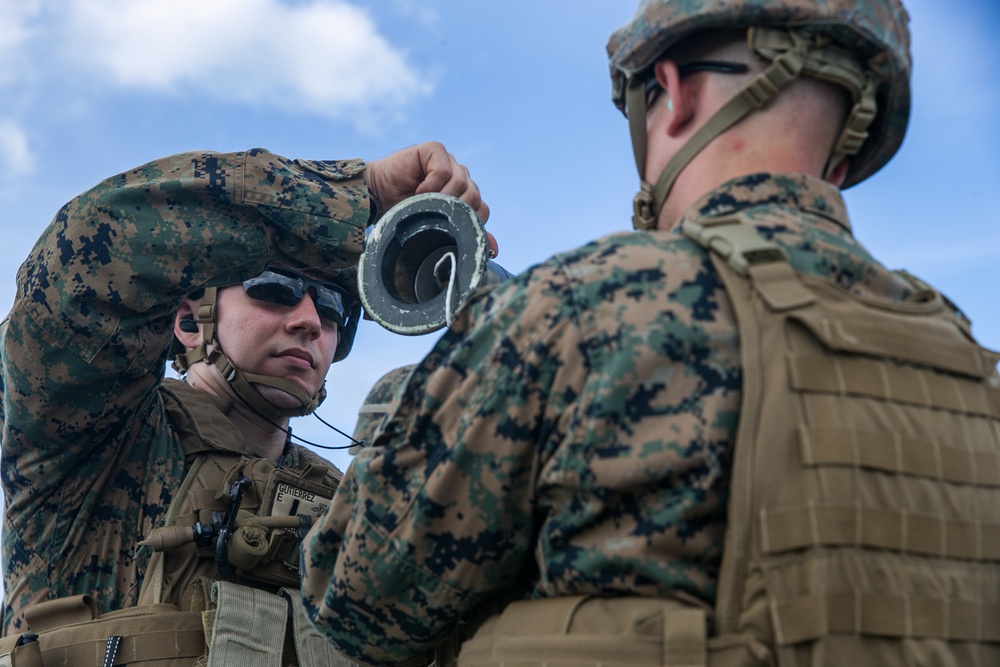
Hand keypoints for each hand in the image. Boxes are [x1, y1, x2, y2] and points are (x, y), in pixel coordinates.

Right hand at [366, 141, 491, 228]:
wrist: (376, 195)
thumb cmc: (403, 211)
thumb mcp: (436, 226)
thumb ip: (464, 232)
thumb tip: (494, 249)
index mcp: (464, 193)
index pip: (481, 208)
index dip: (467, 220)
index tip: (446, 228)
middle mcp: (459, 175)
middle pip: (474, 195)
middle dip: (453, 210)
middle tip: (432, 215)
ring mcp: (448, 161)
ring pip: (461, 182)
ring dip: (440, 198)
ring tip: (422, 203)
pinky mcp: (434, 150)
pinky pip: (443, 171)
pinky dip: (430, 185)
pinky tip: (417, 190)